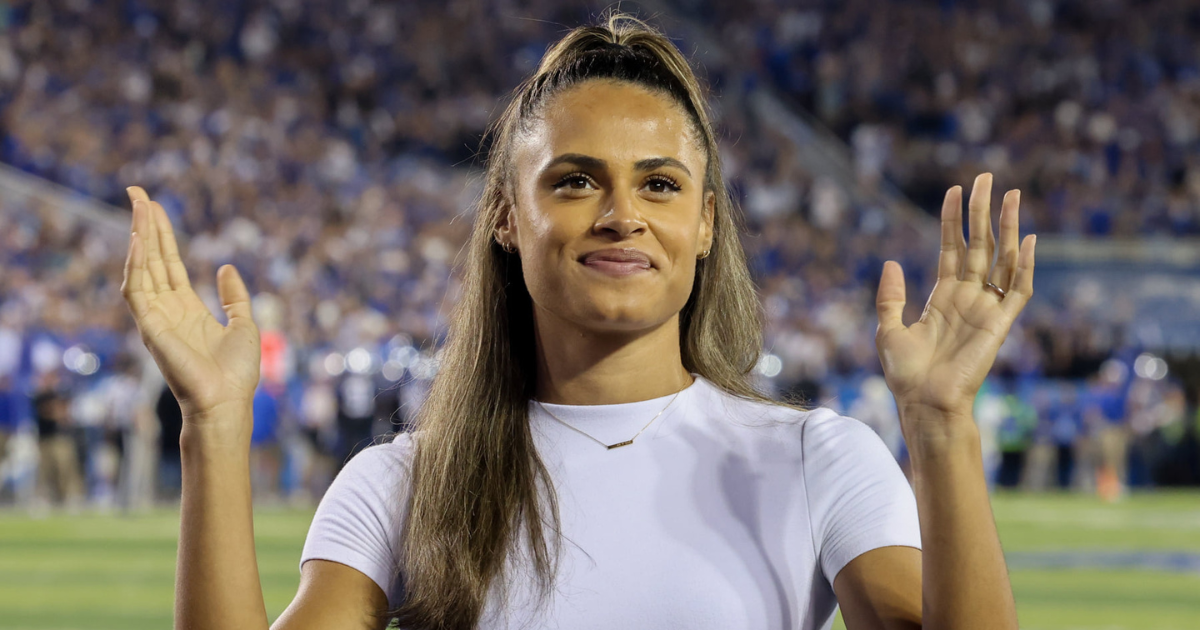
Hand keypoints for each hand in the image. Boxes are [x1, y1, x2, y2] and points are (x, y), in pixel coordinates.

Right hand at [120, 187, 260, 428]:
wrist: (227, 402)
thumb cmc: (236, 373)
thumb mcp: (244, 324)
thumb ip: (235, 296)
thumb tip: (225, 267)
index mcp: (187, 307)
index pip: (169, 261)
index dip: (161, 234)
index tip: (153, 205)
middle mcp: (167, 308)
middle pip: (152, 257)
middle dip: (145, 225)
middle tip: (136, 192)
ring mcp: (155, 317)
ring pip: (142, 266)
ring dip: (139, 236)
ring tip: (139, 205)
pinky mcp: (150, 327)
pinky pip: (136, 289)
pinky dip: (136, 264)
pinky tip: (140, 240)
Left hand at [875, 173, 1034, 427]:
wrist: (924, 403)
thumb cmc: (905, 374)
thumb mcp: (888, 329)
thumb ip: (889, 296)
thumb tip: (891, 262)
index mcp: (942, 296)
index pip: (952, 247)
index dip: (954, 219)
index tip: (955, 190)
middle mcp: (967, 297)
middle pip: (979, 244)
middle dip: (983, 211)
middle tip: (987, 177)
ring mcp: (985, 308)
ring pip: (1002, 258)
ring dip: (1008, 227)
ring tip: (1012, 195)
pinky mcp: (1000, 324)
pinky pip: (1018, 289)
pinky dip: (1026, 265)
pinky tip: (1028, 239)